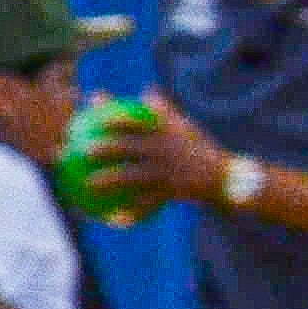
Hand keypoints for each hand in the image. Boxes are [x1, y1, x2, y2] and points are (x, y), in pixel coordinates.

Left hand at [90, 93, 230, 209]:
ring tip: (88, 184)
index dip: (113, 114)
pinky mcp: (172, 191)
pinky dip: (131, 211)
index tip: (92, 111)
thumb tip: (146, 89)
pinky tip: (112, 219)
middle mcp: (164, 150)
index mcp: (165, 132)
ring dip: (109, 180)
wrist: (227, 177)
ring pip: (133, 176)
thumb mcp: (186, 127)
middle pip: (128, 147)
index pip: (135, 119)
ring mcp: (168, 171)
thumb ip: (164, 109)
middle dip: (104, 148)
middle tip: (81, 150)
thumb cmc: (201, 149)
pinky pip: (148, 203)